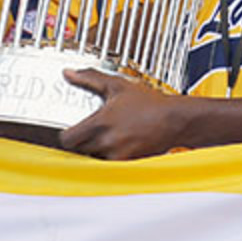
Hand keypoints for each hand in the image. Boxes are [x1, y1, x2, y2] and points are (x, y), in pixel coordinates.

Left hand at [59, 68, 185, 159]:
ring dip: (96, 152)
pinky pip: (111, 167)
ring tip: (106, 139)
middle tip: (89, 133)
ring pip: (95, 160)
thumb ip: (90, 78)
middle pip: (79, 151)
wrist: (175, 119)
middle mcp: (107, 143)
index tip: (70, 131)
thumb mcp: (117, 85)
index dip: (66, 135)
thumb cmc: (149, 103)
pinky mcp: (129, 165)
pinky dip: (111, 159)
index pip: (68, 139)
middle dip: (81, 143)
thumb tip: (69, 73)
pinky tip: (119, 146)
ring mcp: (118, 156)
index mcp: (100, 124)